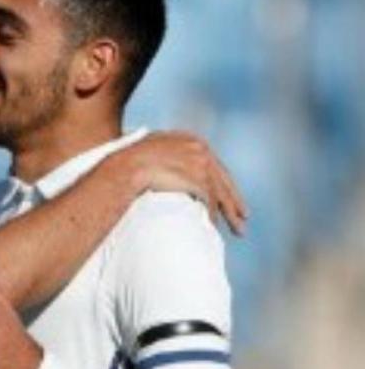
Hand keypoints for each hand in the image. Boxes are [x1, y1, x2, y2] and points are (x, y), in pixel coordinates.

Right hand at [109, 131, 247, 234]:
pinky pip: (210, 201)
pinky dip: (213, 215)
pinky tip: (213, 226)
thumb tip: (165, 168)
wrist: (124, 166)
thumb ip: (166, 155)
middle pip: (223, 179)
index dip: (224, 183)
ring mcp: (200, 163)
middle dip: (234, 202)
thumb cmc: (129, 161)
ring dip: (230, 213)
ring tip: (237, 229)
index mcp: (190, 139)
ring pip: (221, 192)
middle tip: (243, 217)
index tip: (230, 198)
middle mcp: (199, 148)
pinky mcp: (197, 178)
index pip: (214, 165)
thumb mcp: (151, 150)